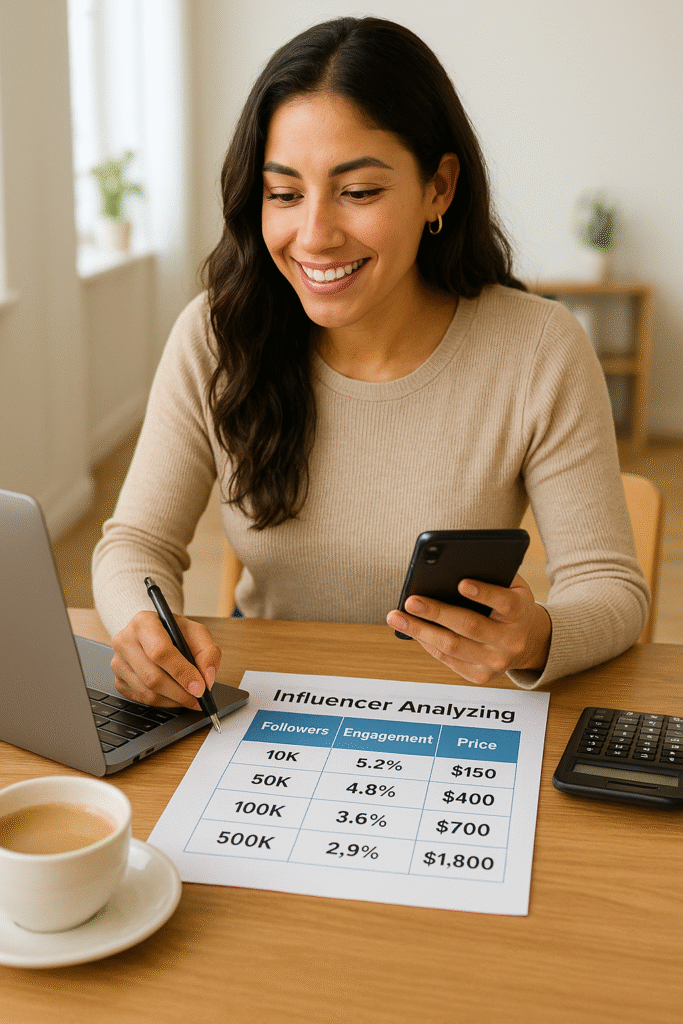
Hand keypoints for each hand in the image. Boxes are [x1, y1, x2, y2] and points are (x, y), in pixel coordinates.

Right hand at [110, 610, 221, 708]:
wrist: (152, 633)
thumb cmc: (173, 632)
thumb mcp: (196, 632)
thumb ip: (208, 652)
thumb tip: (207, 678)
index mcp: (143, 622)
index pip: (160, 652)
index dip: (182, 672)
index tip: (199, 687)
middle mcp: (125, 641)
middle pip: (152, 677)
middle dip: (180, 692)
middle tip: (198, 698)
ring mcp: (118, 662)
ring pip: (147, 692)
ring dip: (173, 700)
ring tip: (190, 698)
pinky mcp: (118, 680)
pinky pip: (142, 699)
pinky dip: (163, 702)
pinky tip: (174, 696)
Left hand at [386, 574, 550, 684]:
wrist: (528, 642)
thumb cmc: (511, 605)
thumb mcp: (512, 587)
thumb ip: (491, 575)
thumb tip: (452, 565)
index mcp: (520, 613)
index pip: (503, 603)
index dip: (483, 593)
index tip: (461, 583)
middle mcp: (510, 641)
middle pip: (470, 626)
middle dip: (437, 613)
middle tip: (411, 601)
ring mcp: (495, 662)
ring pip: (452, 646)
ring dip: (421, 630)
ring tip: (397, 617)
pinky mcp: (480, 676)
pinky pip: (447, 659)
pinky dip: (426, 642)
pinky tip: (411, 629)